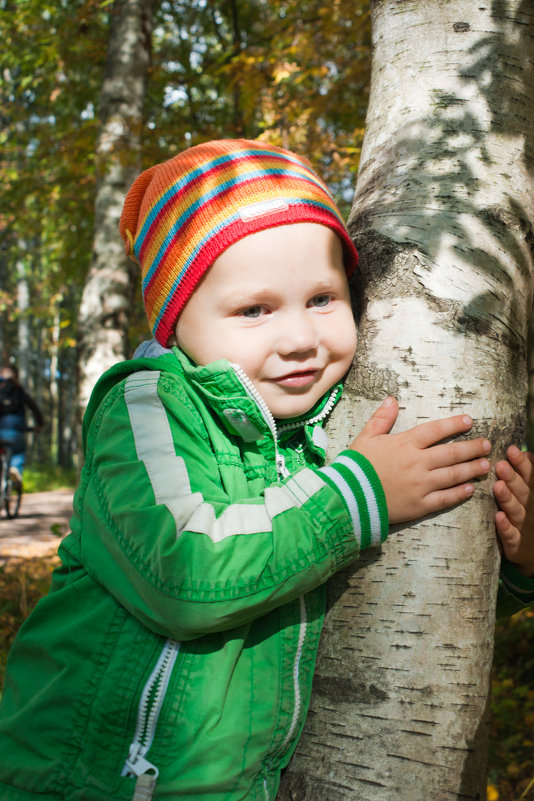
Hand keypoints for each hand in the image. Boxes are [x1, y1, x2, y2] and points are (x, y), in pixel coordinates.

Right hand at [350, 397, 491, 523]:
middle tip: (487, 445)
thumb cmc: (355, 466)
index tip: (469, 422)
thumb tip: (391, 399)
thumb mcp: (365, 437)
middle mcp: (417, 463)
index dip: (454, 425)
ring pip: (453, 475)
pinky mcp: (419, 505)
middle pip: (451, 453)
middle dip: (472, 448)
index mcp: (405, 444)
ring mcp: (420, 485)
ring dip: (470, 469)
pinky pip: (444, 498)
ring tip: (484, 465)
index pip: (436, 430)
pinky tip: (469, 489)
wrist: (348, 497)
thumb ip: (381, 419)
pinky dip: (458, 493)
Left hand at [494, 446, 533, 577]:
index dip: (522, 464)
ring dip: (507, 499)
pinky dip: (505, 527)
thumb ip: (528, 474)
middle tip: (500, 465)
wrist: (532, 550)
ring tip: (498, 486)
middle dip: (512, 478)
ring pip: (516, 511)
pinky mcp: (516, 543)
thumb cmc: (528, 514)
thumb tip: (526, 453)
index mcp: (532, 494)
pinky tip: (499, 517)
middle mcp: (531, 508)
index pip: (529, 477)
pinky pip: (511, 535)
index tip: (511, 450)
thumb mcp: (531, 492)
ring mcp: (524, 526)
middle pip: (522, 491)